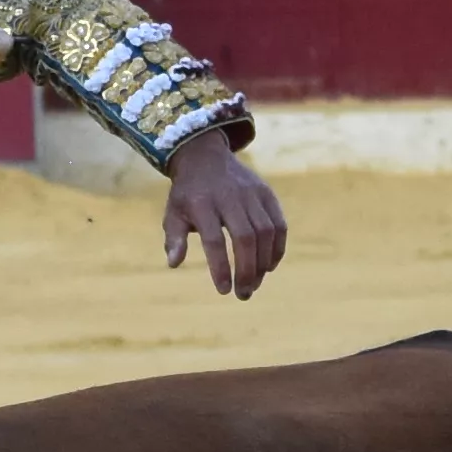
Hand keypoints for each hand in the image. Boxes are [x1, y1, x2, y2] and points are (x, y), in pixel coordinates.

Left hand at [159, 134, 288, 294]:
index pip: (214, 240)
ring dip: (263, 263)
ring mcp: (251, 194)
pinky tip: (269, 266)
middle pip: (244, 238)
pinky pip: (279, 224)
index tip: (223, 290)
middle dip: (247, 270)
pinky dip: (277, 248)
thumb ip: (174, 238)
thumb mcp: (173, 213)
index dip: (220, 267)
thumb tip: (173, 263)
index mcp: (202, 204)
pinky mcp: (266, 193)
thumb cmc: (187, 195)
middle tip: (243, 294)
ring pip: (265, 232)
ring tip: (254, 284)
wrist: (205, 157)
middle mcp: (229, 197)